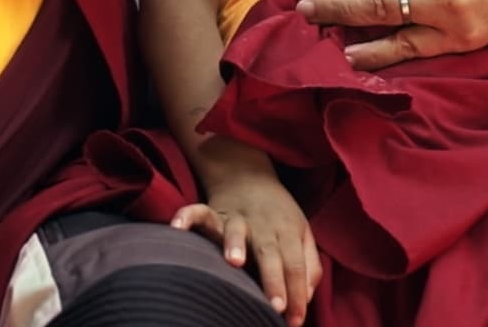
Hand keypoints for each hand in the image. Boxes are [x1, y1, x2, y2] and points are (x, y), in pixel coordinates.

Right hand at [171, 173, 321, 324]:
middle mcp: (263, 225)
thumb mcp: (302, 234)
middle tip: (275, 307)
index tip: (294, 320)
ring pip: (237, 230)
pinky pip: (199, 212)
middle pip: (270, 253)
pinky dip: (188, 217)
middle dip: (273, 280)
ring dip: (235, 244)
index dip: (297, 292)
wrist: (248, 174)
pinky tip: (177, 227)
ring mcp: (237, 218)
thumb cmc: (278, 215)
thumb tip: (306, 298)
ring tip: (235, 263)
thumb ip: (310, 266)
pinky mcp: (214, 212)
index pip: (296, 265)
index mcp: (288, 231)